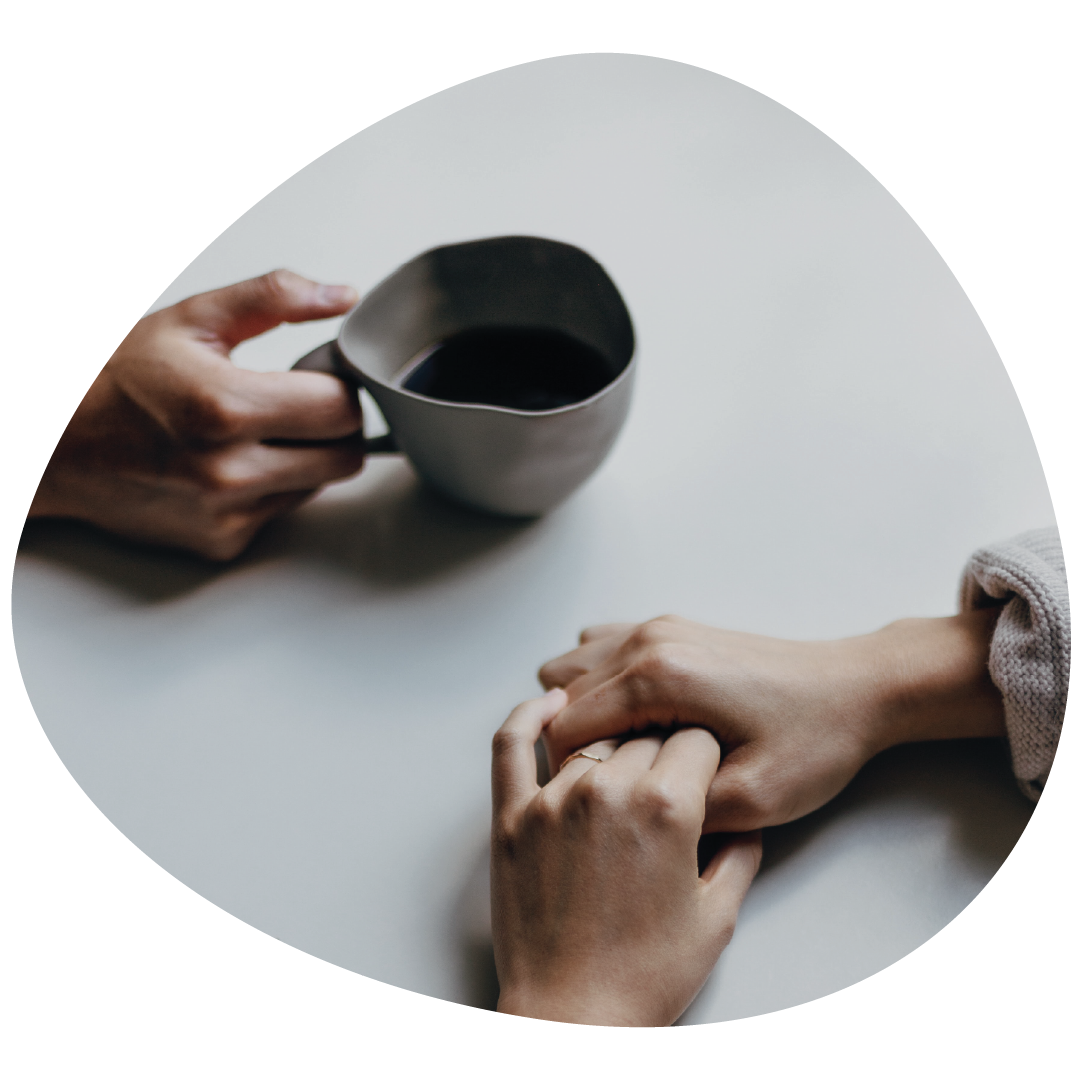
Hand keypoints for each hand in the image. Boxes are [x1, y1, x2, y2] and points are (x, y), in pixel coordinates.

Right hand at [29, 270, 363, 559]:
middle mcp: (229, 471)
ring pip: (317, 486)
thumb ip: (273, 299)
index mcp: (227, 408)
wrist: (53, 445)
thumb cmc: (114, 381)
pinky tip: (232, 465)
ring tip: (255, 432)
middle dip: (333, 427)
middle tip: (299, 405)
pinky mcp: (221, 542)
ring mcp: (227, 514)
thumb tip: (339, 297)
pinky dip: (271, 489)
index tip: (321, 378)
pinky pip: (281, 512)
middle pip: (344, 457)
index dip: (340, 388)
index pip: (342, 409)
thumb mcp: (191, 321)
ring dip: (304, 459)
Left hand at [490, 690, 761, 1026]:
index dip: (706, 754)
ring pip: (593, 740)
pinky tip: (552, 705)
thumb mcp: (718, 917)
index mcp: (667, 807)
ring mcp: (553, 799)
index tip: (704, 768)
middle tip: (669, 781)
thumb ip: (740, 852)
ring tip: (628, 764)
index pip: (695, 739)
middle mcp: (608, 790)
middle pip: (645, 735)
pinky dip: (528, 716)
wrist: (574, 1018)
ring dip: (614, 747)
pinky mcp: (510, 817)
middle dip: (664, 753)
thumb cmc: (645, 976)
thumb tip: (743, 816)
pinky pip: (511, 744)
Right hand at [539, 612, 1006, 832]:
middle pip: (562, 698)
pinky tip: (635, 718)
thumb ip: (675, 811)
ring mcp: (657, 627)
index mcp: (658, 677)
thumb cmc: (814, 741)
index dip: (573, 778)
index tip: (607, 806)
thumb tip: (623, 814)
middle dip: (577, 748)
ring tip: (628, 754)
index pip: (564, 729)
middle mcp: (647, 640)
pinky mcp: (669, 628)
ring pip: (573, 671)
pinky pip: (600, 649)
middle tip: (623, 787)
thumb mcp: (752, 801)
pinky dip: (600, 685)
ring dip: (585, 714)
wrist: (859, 688)